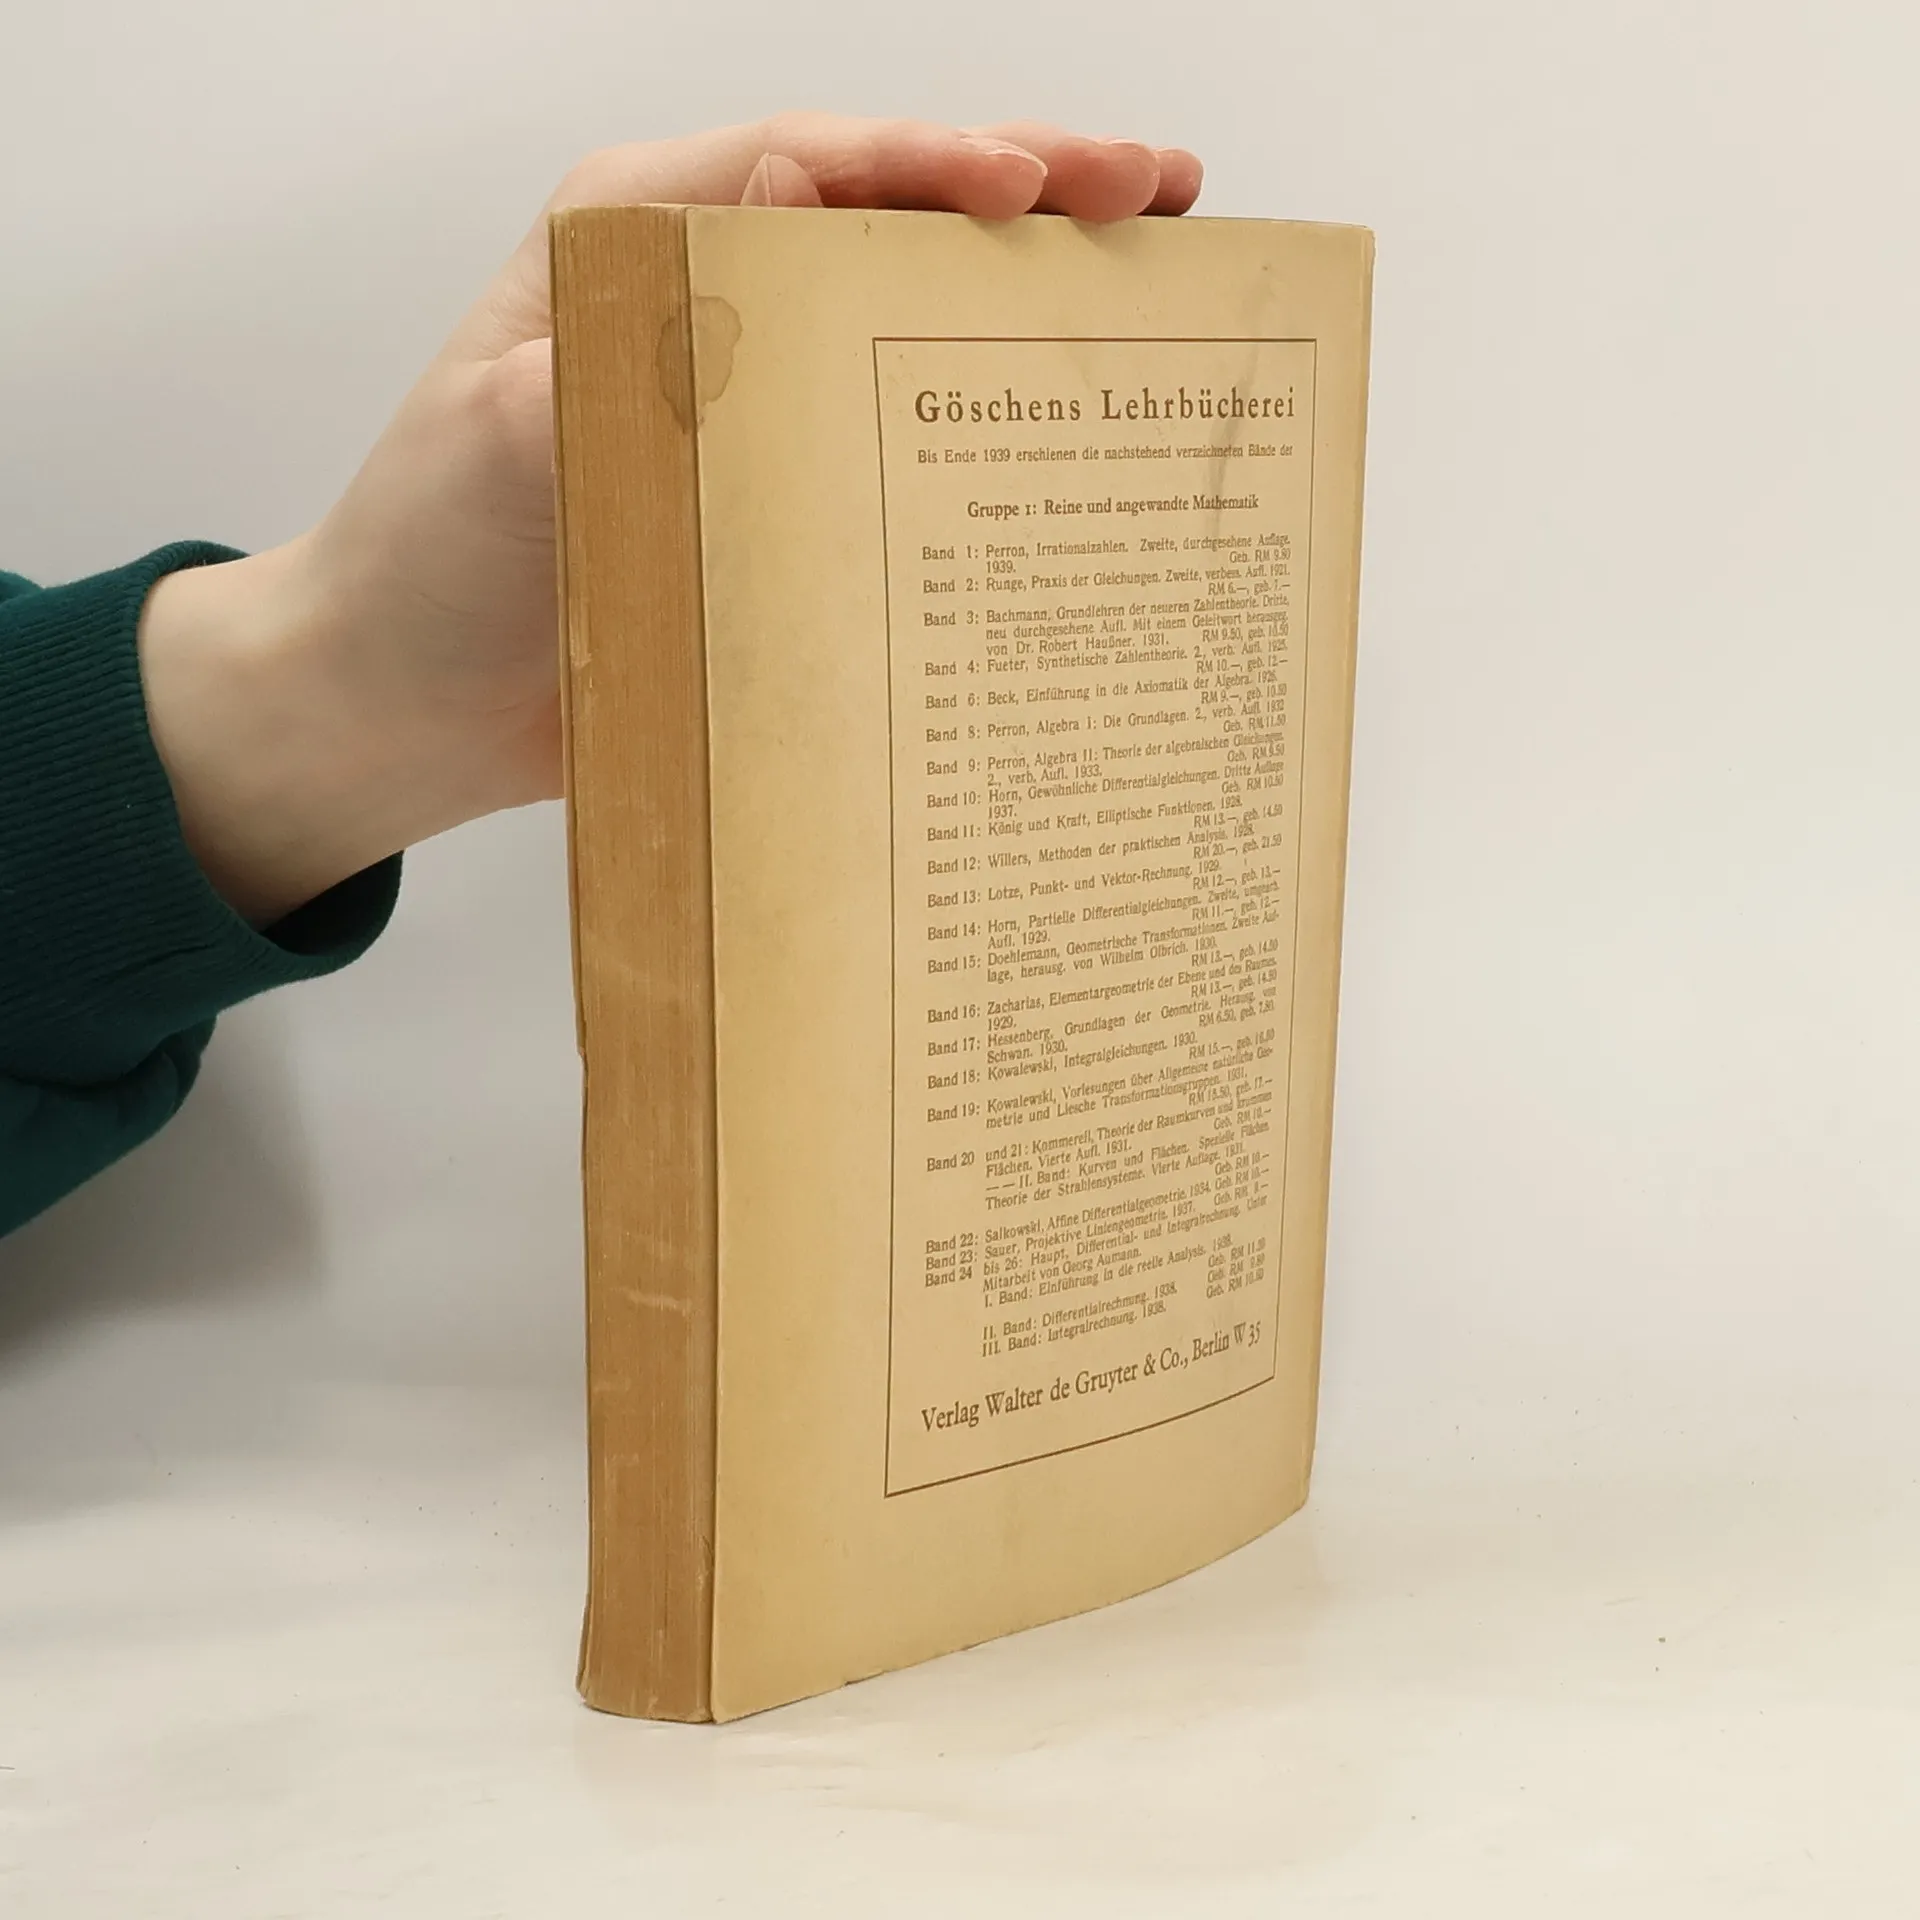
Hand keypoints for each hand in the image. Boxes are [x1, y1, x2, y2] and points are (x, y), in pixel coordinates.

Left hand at [138, 116, 1203, 923]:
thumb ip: (620, 354)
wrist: (405, 707)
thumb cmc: (427, 561)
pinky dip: (986, 423)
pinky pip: (896, 438)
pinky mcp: (778, 495)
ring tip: (1158, 270)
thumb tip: (760, 278)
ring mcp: (754, 399)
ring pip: (913, 315)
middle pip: (891, 216)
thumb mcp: (504, 435)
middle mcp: (710, 300)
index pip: (810, 164)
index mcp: (635, 243)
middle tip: (1161, 190)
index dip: (934, 162)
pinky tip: (1071, 432)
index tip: (1034, 184)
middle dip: (1032, 193)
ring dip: (1032, 293)